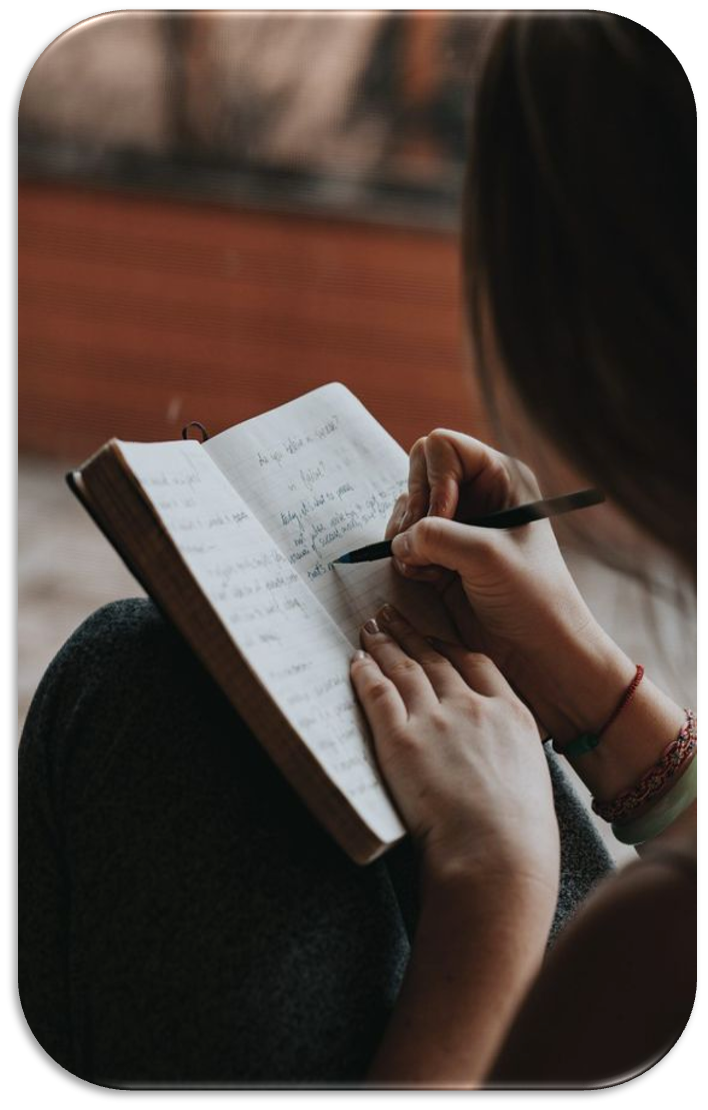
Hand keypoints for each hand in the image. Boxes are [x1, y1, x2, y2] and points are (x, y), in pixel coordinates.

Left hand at [350, 603, 560, 901]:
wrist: (496, 856)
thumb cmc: (518, 836)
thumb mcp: (531, 779)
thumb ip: (508, 755)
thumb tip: (491, 760)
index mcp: (511, 714)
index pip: (475, 663)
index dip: (449, 644)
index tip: (434, 635)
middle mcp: (472, 707)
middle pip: (434, 657)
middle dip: (410, 633)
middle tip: (391, 616)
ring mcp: (436, 720)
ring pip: (404, 667)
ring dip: (384, 644)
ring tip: (371, 628)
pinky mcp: (401, 740)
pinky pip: (377, 694)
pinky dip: (365, 673)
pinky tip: (356, 661)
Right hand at [386, 430, 632, 743]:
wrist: (540, 652)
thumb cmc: (533, 598)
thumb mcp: (486, 556)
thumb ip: (436, 535)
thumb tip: (400, 539)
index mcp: (501, 478)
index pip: (442, 447)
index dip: (434, 479)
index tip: (444, 519)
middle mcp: (477, 496)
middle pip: (416, 473)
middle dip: (413, 508)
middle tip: (423, 543)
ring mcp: (456, 527)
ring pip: (405, 510)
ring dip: (407, 537)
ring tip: (429, 567)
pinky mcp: (440, 557)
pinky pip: (403, 541)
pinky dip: (406, 558)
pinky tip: (429, 579)